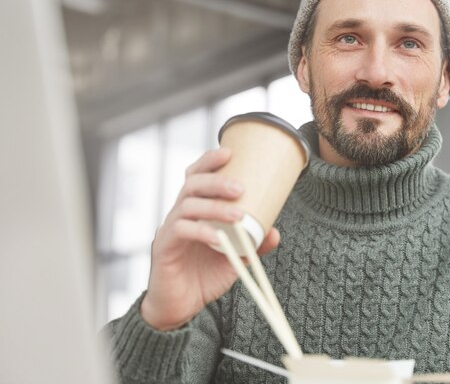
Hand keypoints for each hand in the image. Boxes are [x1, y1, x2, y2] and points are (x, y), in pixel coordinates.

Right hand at [140, 148, 279, 330]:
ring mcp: (170, 229)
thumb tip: (275, 231)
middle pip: (191, 184)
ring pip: (187, 205)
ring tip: (238, 214)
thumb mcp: (234, 258)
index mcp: (194, 210)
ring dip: (214, 206)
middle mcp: (179, 214)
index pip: (196, 177)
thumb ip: (253, 244)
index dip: (209, 161)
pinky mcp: (163, 247)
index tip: (229, 152)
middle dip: (216, 180)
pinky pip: (180, 231)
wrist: (180, 308)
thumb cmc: (204, 277)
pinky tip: (218, 238)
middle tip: (240, 187)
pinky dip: (201, 231)